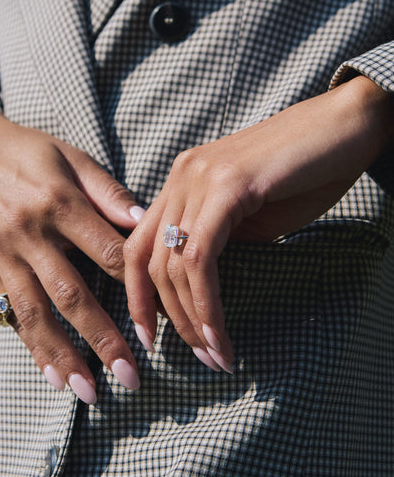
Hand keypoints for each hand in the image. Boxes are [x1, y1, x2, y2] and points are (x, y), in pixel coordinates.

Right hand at [0, 104, 145, 402]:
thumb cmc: (25, 151)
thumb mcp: (70, 158)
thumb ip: (108, 192)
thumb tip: (145, 222)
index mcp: (60, 204)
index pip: (109, 253)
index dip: (139, 286)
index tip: (163, 316)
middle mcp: (31, 235)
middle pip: (73, 295)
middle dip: (104, 339)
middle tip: (131, 376)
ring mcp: (3, 254)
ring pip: (37, 313)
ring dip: (65, 355)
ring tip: (90, 391)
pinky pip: (10, 311)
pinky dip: (31, 345)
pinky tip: (50, 373)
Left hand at [124, 76, 393, 371]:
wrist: (345, 127)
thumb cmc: (304, 174)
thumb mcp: (251, 218)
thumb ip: (218, 244)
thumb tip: (198, 287)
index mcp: (180, 184)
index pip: (138, 247)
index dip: (137, 297)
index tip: (150, 338)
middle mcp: (181, 178)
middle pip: (148, 262)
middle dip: (168, 320)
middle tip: (198, 357)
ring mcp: (200, 178)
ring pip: (173, 265)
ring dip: (191, 321)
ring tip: (215, 355)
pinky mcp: (229, 186)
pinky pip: (202, 257)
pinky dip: (208, 304)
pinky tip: (221, 334)